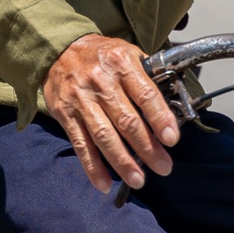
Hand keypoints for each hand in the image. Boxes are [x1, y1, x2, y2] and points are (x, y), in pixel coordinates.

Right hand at [42, 34, 179, 192]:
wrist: (60, 49)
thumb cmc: (102, 56)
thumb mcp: (127, 53)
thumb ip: (147, 77)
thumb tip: (173, 107)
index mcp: (121, 63)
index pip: (145, 94)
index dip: (160, 118)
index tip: (172, 139)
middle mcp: (100, 81)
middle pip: (127, 120)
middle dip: (147, 148)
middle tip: (163, 167)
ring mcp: (81, 99)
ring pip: (104, 136)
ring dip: (123, 162)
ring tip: (139, 180)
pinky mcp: (65, 114)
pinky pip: (81, 144)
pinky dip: (92, 167)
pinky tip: (105, 184)